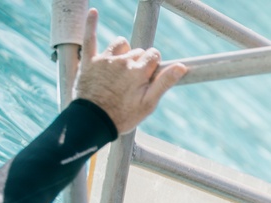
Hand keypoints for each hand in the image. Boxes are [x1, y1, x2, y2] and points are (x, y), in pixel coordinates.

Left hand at [74, 8, 186, 133]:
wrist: (92, 122)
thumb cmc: (122, 116)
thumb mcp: (148, 104)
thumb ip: (164, 83)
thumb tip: (181, 67)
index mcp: (138, 71)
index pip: (153, 55)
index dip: (154, 64)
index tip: (151, 75)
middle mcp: (122, 61)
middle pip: (138, 52)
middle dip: (140, 62)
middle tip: (134, 81)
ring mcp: (105, 59)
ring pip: (120, 44)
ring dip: (123, 51)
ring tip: (121, 66)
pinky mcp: (89, 61)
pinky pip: (89, 38)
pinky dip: (91, 24)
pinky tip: (93, 12)